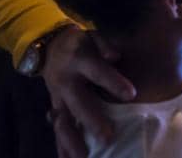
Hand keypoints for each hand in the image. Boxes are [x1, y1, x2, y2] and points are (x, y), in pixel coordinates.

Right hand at [41, 27, 134, 157]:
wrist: (50, 47)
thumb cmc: (82, 43)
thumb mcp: (93, 36)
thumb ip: (105, 44)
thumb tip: (115, 56)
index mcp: (79, 60)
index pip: (98, 72)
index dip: (114, 82)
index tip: (131, 95)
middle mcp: (66, 81)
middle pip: (79, 103)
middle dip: (92, 121)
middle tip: (108, 137)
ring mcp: (57, 97)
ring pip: (63, 121)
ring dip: (73, 140)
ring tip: (85, 157)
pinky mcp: (54, 107)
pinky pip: (57, 128)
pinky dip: (61, 146)